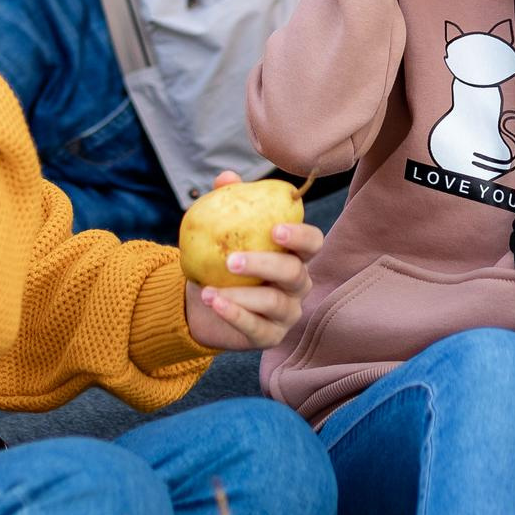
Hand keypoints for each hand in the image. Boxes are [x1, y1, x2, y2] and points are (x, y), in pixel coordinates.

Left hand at [183, 171, 321, 350]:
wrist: (203, 303)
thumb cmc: (221, 261)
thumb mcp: (222, 232)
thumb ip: (228, 203)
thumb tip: (226, 178)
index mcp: (293, 254)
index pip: (312, 243)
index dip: (301, 236)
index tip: (276, 229)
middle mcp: (297, 284)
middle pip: (295, 273)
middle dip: (266, 264)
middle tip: (232, 260)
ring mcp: (287, 313)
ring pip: (274, 303)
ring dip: (241, 295)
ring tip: (208, 288)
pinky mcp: (270, 336)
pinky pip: (256, 328)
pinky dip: (234, 315)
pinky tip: (212, 302)